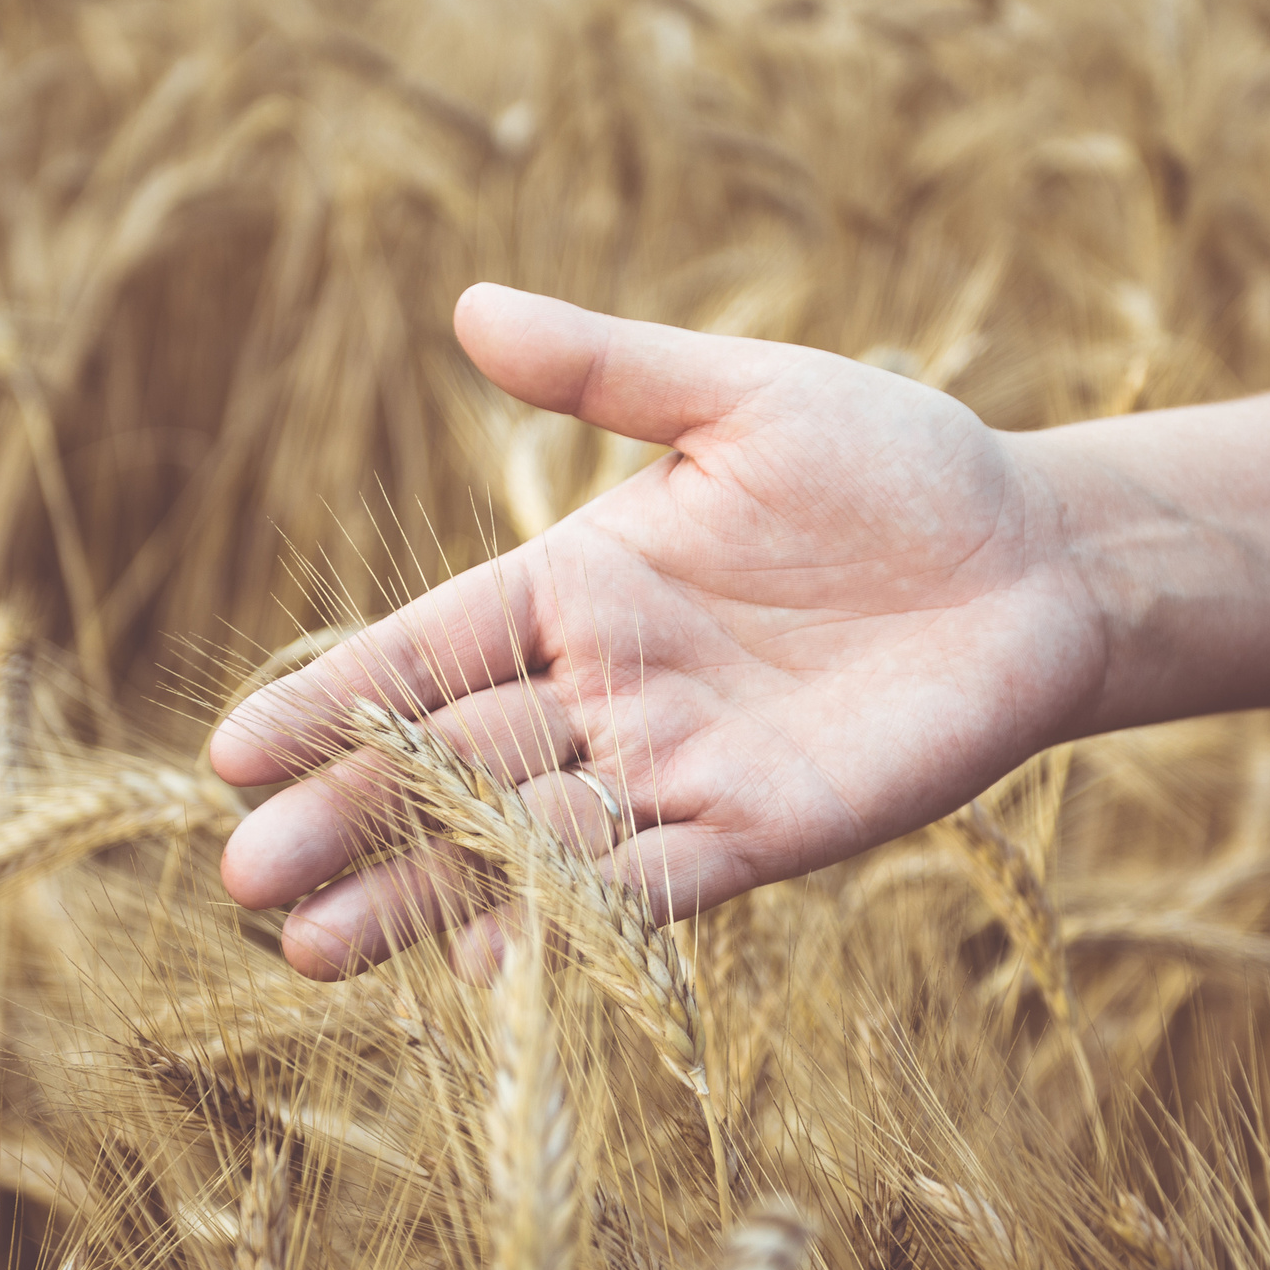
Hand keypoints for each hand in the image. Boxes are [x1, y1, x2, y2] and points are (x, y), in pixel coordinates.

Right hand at [211, 283, 1108, 978]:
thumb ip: (610, 369)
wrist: (1038, 559)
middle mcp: (609, 689)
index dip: (334, 700)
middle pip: (454, 764)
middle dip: (350, 819)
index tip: (231, 751)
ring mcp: (678, 769)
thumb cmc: (896, 465)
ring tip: (314, 948)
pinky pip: (649, 887)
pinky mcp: (762, 833)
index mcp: (582, 584)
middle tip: (245, 878)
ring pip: (527, 843)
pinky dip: (573, 923)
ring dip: (426, 895)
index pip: (430, 651)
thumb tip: (468, 304)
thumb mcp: (748, 399)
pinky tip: (487, 965)